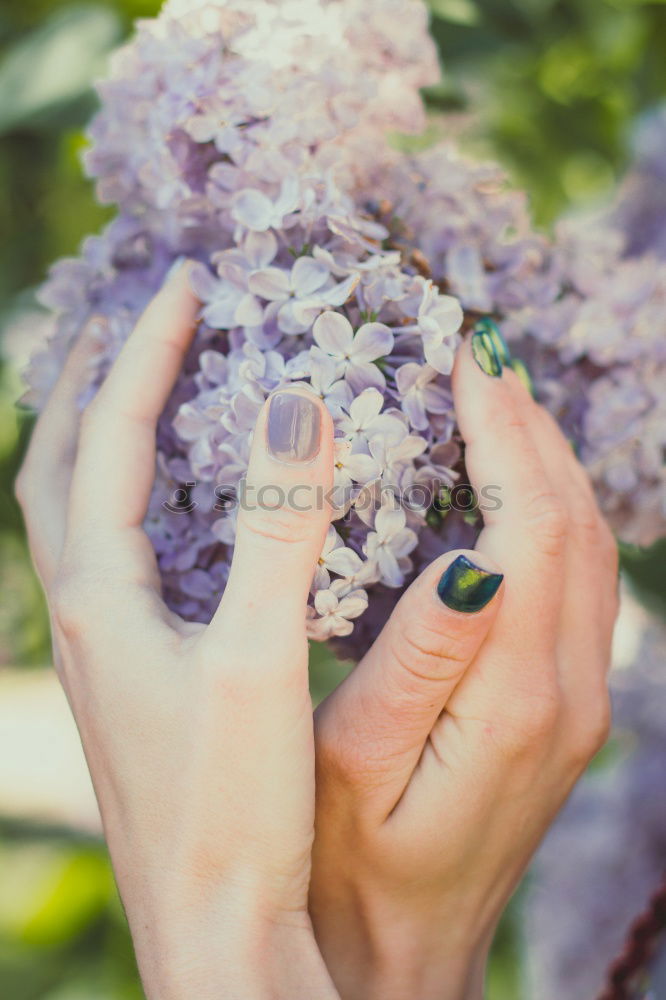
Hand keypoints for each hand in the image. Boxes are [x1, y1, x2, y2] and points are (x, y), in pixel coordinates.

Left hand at [16, 265, 338, 999]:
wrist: (212, 927)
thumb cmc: (231, 804)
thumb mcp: (259, 656)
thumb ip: (281, 530)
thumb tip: (296, 406)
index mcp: (103, 597)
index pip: (112, 438)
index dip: (149, 352)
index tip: (190, 283)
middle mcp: (87, 615)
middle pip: (62, 466)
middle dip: (98, 382)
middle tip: (141, 321)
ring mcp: (104, 647)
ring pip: (78, 513)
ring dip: (104, 440)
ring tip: (144, 390)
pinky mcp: (134, 676)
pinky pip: (115, 558)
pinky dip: (135, 503)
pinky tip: (181, 512)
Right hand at [310, 333, 618, 999]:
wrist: (403, 948)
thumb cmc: (348, 861)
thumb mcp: (354, 761)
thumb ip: (421, 659)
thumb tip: (474, 553)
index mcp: (514, 700)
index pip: (532, 529)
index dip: (503, 436)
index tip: (465, 362)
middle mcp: (571, 693)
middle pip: (576, 525)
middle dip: (530, 427)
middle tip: (480, 353)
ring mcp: (581, 699)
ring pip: (590, 547)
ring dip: (548, 461)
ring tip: (497, 395)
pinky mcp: (569, 703)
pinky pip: (581, 581)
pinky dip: (553, 510)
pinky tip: (515, 479)